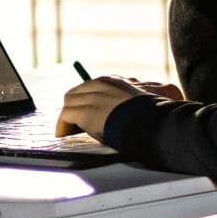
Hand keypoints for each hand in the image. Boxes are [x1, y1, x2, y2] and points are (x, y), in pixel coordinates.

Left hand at [55, 75, 183, 138]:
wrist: (154, 123)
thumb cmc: (154, 116)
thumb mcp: (143, 100)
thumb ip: (130, 100)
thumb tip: (129, 109)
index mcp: (113, 82)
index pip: (88, 87)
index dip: (83, 101)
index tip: (82, 114)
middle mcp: (100, 85)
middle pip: (74, 94)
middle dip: (72, 108)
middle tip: (72, 125)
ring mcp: (92, 98)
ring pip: (68, 104)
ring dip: (66, 118)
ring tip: (67, 132)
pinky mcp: (86, 113)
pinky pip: (65, 117)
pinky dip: (62, 127)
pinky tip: (63, 135)